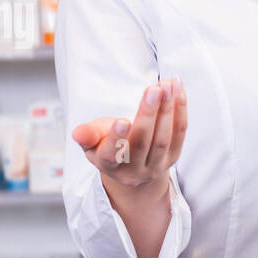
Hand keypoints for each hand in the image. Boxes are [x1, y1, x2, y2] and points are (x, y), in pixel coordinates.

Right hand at [71, 77, 187, 193]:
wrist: (133, 166)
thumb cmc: (108, 145)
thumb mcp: (93, 141)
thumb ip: (87, 135)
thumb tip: (77, 133)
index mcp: (109, 166)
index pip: (111, 155)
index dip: (116, 139)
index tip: (123, 120)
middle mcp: (133, 171)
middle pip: (142, 142)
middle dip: (148, 114)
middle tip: (154, 89)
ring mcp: (155, 166)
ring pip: (163, 138)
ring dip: (167, 110)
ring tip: (168, 85)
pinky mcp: (173, 158)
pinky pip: (179, 134)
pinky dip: (180, 111)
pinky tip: (178, 90)